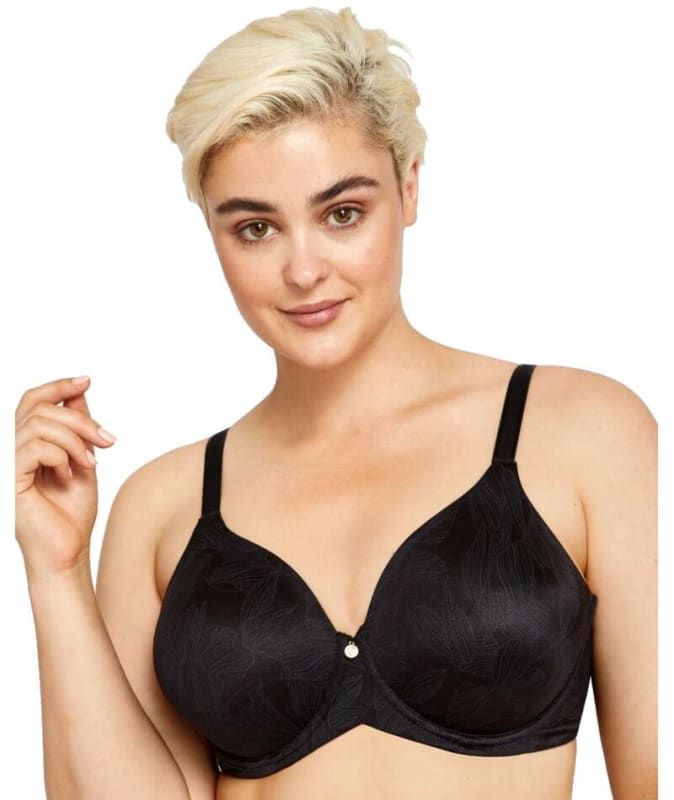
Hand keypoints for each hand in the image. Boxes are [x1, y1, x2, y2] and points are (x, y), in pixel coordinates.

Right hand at [15, 376, 116, 578]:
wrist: (69, 550)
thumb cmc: (72, 512)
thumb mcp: (82, 458)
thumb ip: (76, 428)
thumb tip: (79, 391)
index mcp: (27, 443)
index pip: (33, 401)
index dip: (57, 386)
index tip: (86, 381)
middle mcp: (12, 450)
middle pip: (39, 408)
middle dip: (79, 419)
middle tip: (106, 439)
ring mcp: (7, 464)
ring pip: (38, 426)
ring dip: (74, 440)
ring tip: (90, 462)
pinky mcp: (8, 480)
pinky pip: (34, 448)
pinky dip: (60, 456)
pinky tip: (70, 474)